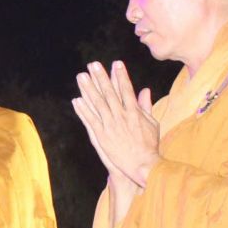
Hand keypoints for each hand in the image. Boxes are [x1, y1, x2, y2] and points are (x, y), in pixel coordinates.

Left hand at [72, 61, 159, 186]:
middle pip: (109, 93)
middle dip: (101, 77)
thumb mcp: (152, 123)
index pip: (126, 89)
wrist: (142, 164)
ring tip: (81, 76)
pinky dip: (83, 110)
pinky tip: (76, 100)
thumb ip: (146, 106)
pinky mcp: (102, 136)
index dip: (121, 76)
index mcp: (134, 112)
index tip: (116, 63)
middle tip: (93, 64)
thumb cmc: (149, 145)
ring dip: (88, 89)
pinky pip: (90, 120)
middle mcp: (121, 116)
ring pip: (97, 104)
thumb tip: (145, 89)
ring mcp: (110, 126)